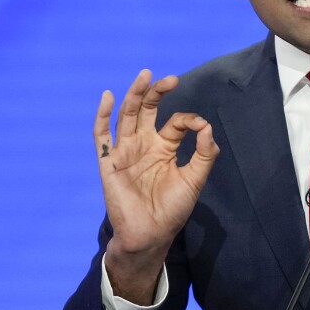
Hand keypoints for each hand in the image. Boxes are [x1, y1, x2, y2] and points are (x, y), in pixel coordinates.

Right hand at [93, 69, 218, 301]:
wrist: (151, 234)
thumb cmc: (172, 209)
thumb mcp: (195, 179)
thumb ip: (205, 154)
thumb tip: (207, 126)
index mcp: (164, 147)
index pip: (175, 122)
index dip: (189, 119)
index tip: (200, 125)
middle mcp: (144, 144)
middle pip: (147, 110)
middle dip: (156, 92)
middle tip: (170, 78)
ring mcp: (125, 151)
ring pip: (127, 116)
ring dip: (134, 95)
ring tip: (144, 75)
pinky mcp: (109, 162)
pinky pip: (102, 136)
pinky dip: (102, 115)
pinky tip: (108, 96)